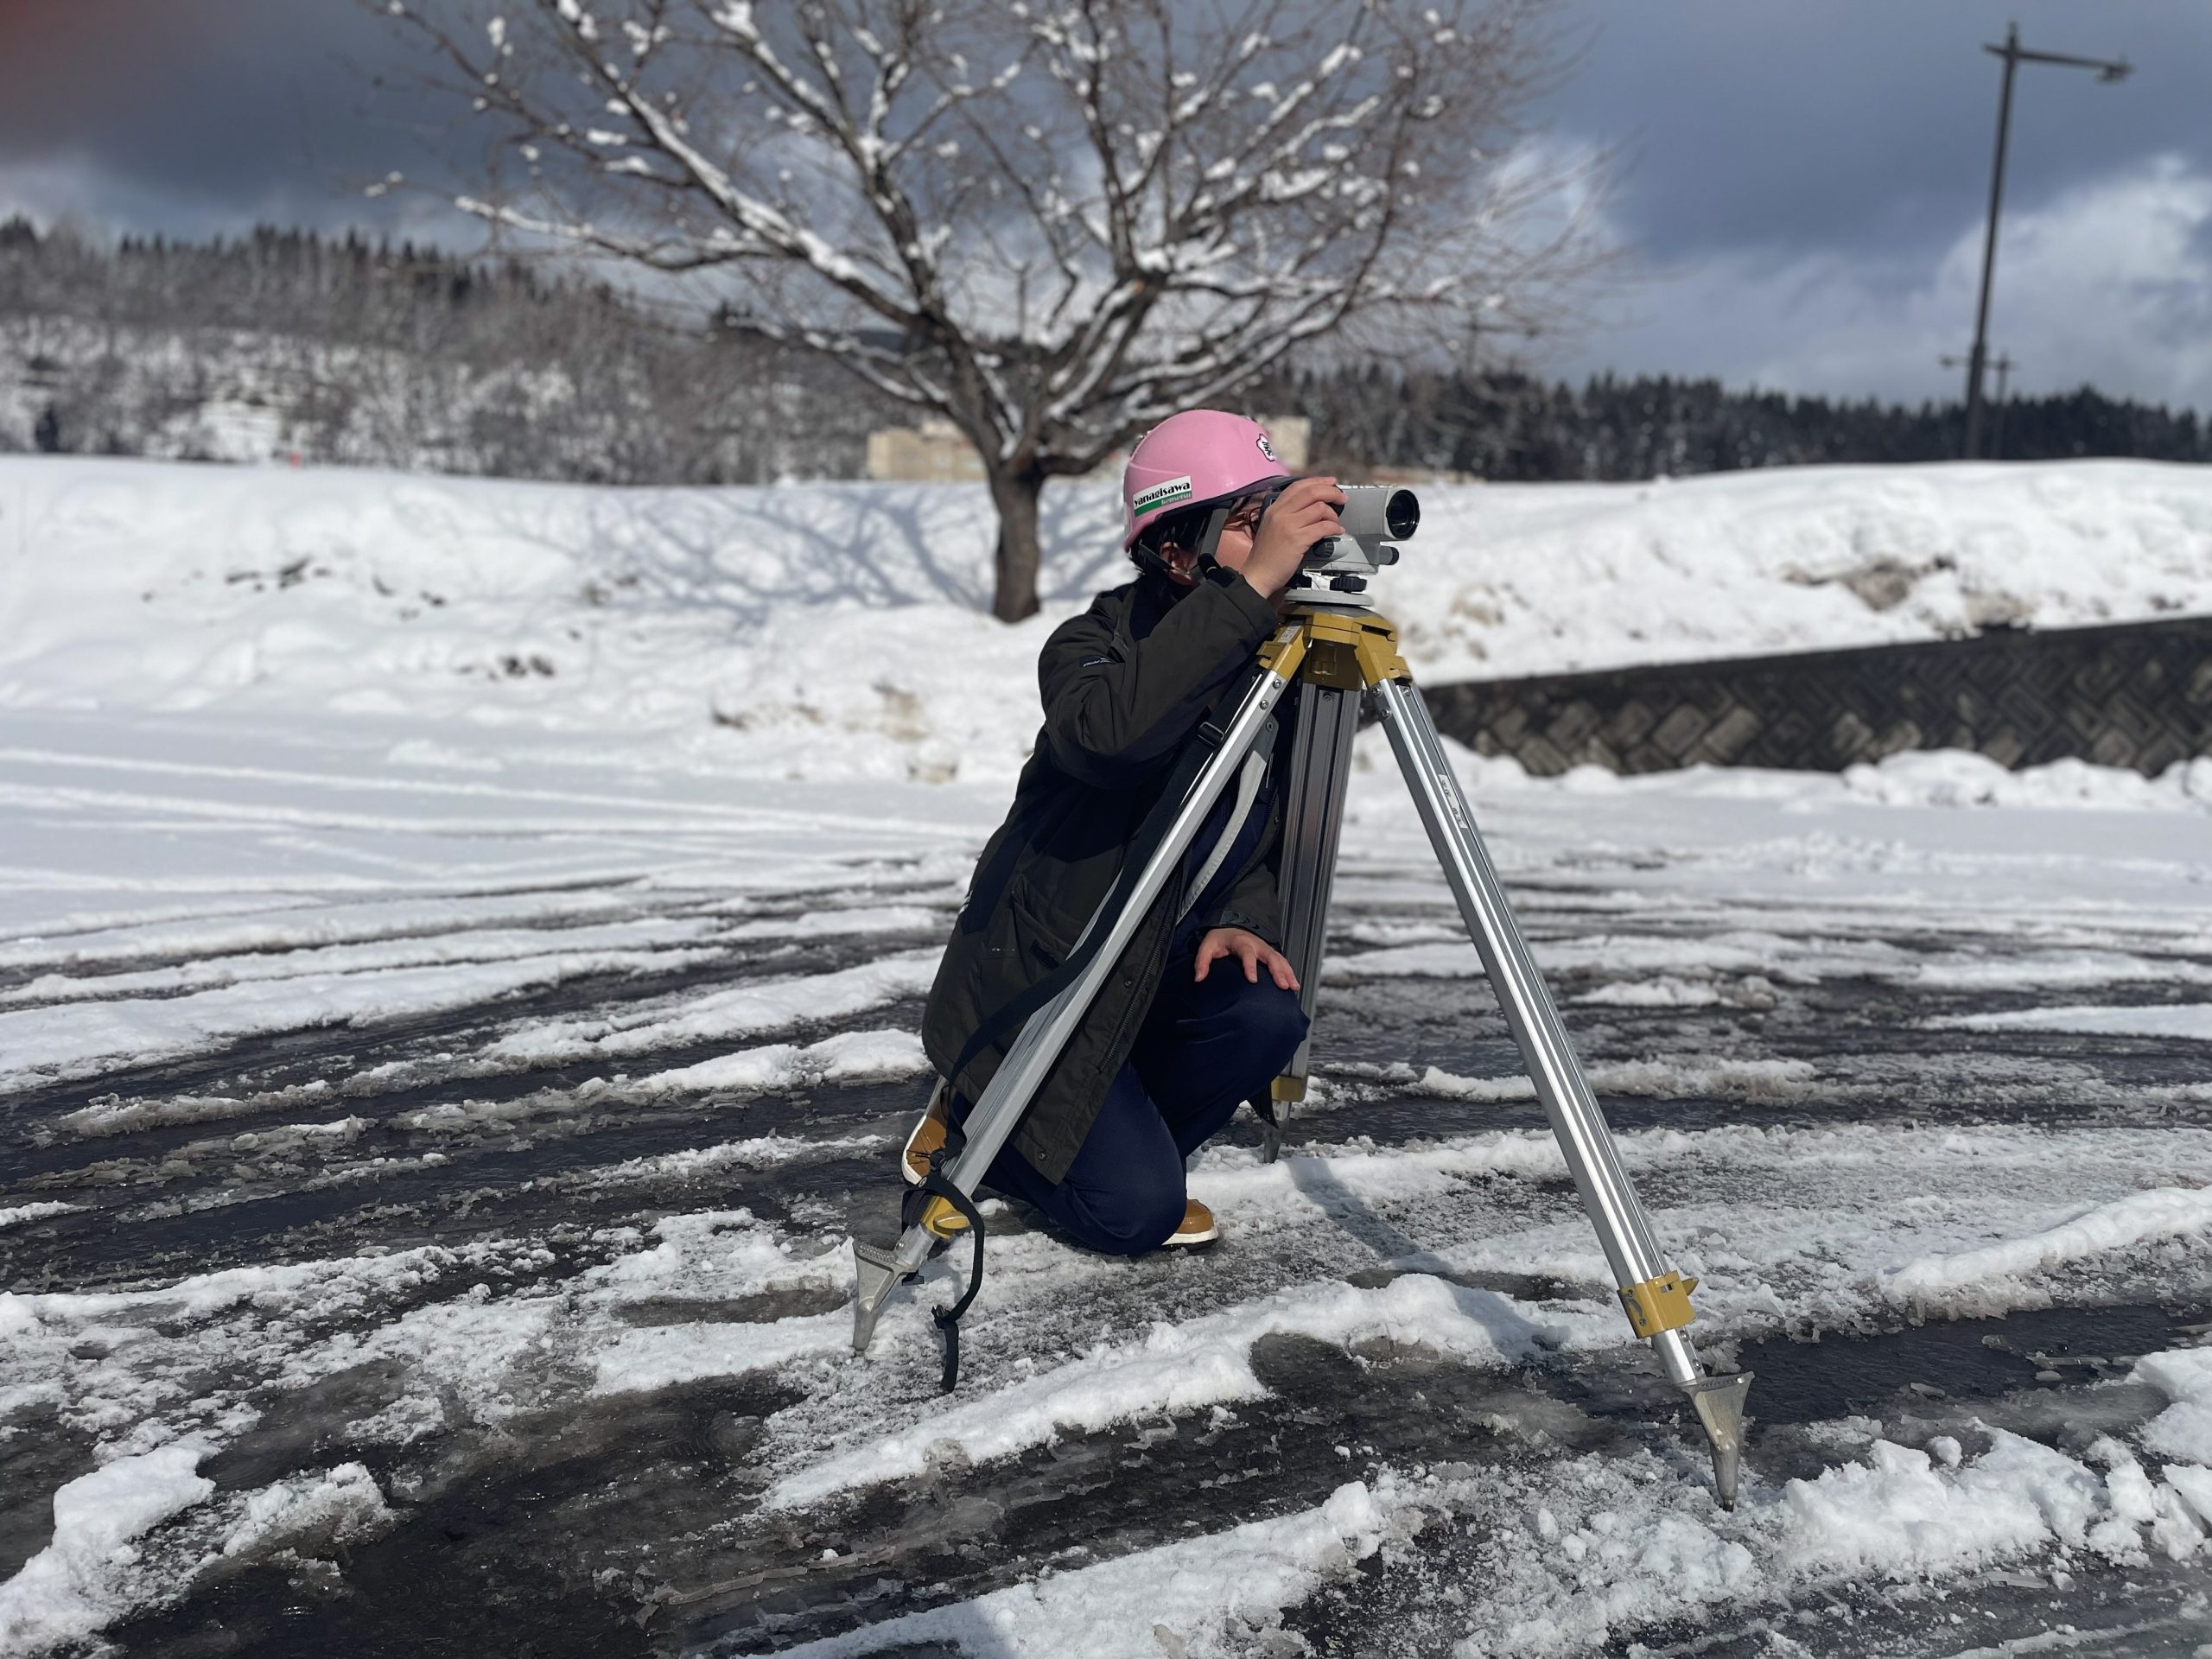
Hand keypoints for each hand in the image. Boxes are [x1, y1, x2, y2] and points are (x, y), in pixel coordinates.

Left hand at [1194, 926, 1298, 989]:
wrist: (1231, 927)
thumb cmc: (1220, 938)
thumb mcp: (1207, 946)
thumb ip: (1202, 961)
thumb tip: (1198, 978)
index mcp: (1241, 942)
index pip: (1247, 954)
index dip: (1250, 966)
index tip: (1253, 980)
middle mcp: (1256, 944)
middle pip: (1270, 957)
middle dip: (1278, 971)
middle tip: (1283, 985)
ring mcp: (1265, 948)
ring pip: (1279, 959)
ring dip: (1288, 973)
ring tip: (1293, 987)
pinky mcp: (1270, 953)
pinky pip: (1282, 962)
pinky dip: (1290, 972)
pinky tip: (1294, 985)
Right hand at [1242, 476, 1344, 597]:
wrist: (1258, 574)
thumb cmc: (1266, 555)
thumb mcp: (1271, 527)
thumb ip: (1287, 515)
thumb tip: (1312, 508)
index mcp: (1274, 509)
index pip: (1298, 486)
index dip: (1317, 482)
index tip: (1330, 483)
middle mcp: (1280, 513)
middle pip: (1311, 492)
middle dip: (1331, 492)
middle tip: (1342, 498)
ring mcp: (1288, 526)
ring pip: (1319, 508)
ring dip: (1333, 514)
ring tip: (1335, 522)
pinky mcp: (1297, 540)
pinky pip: (1322, 527)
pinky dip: (1334, 528)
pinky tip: (1336, 531)